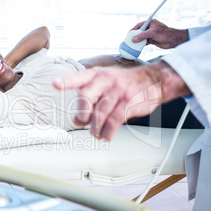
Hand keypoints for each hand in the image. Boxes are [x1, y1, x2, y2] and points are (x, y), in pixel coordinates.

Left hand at [53, 61, 189, 140]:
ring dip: (94, 128)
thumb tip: (76, 120)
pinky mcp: (129, 103)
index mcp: (98, 74)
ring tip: (95, 133)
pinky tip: (105, 136)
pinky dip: (107, 132)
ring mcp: (119, 90)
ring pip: (99, 113)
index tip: (55, 84)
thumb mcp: (107, 84)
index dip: (67, 81)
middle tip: (82, 122)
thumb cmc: (126, 83)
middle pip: (85, 96)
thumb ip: (91, 99)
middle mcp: (107, 80)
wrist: (155, 80)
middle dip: (81, 114)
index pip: (79, 77)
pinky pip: (114, 121)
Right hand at [131, 19, 187, 48]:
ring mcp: (150, 34)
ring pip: (141, 38)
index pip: (139, 25)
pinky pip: (144, 42)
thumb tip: (134, 39)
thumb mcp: (153, 33)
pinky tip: (138, 47)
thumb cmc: (166, 33)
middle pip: (139, 32)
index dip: (133, 29)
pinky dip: (141, 45)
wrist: (174, 40)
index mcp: (150, 23)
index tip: (128, 34)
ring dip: (137, 41)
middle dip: (134, 36)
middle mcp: (150, 28)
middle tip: (129, 40)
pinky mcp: (152, 40)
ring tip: (132, 45)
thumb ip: (143, 36)